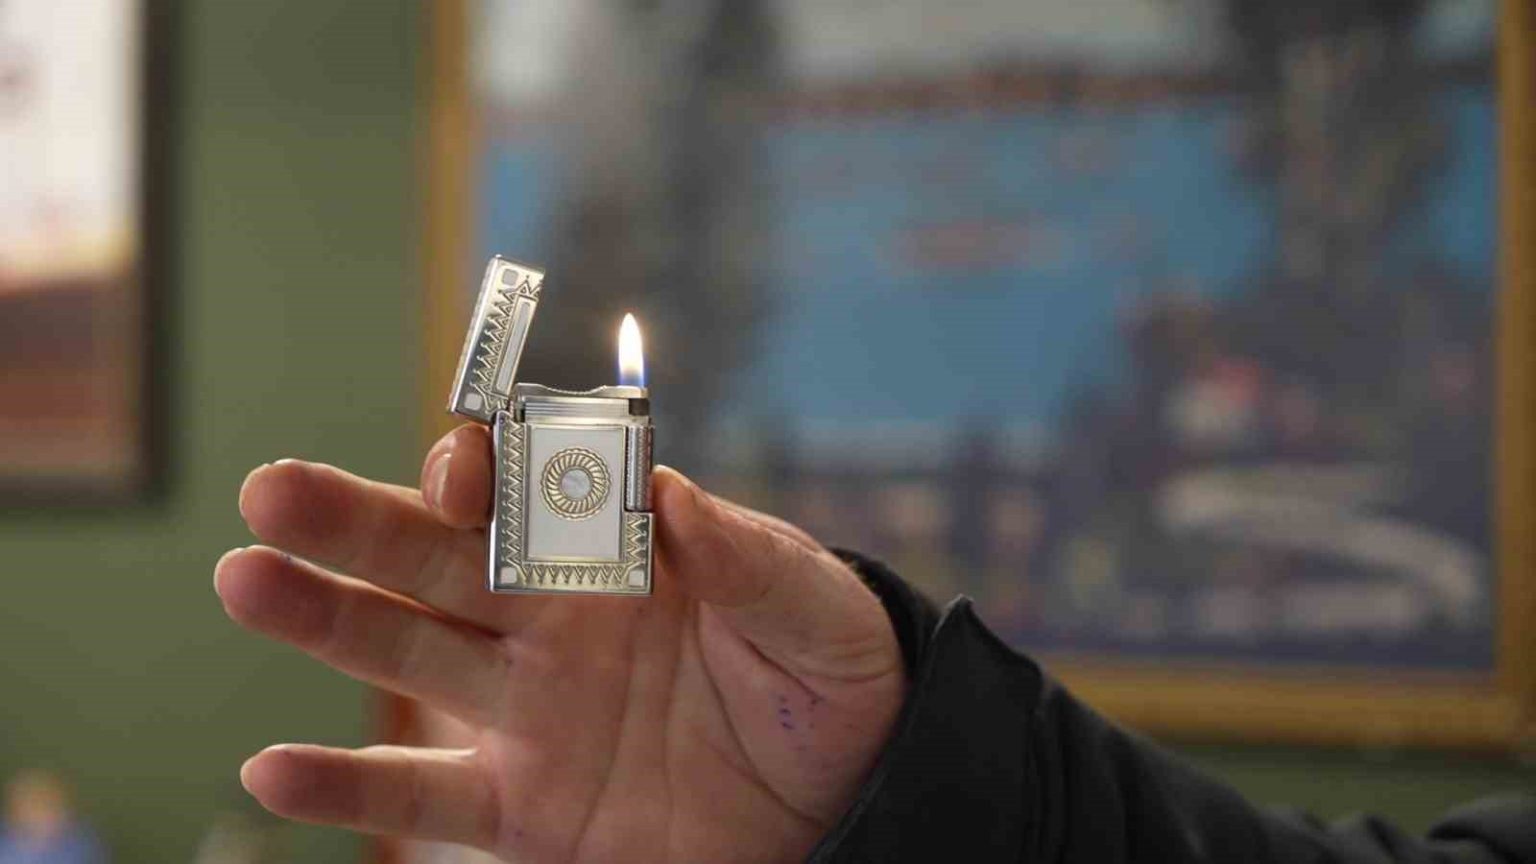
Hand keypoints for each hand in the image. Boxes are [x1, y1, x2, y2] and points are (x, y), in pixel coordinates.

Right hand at [214, 424, 904, 862]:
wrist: (847, 799)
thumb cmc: (833, 681)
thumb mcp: (817, 613)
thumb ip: (748, 559)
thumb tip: (670, 490)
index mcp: (621, 559)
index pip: (532, 500)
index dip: (491, 474)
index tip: (463, 461)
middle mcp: (554, 623)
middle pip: (439, 562)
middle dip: (360, 524)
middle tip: (273, 488)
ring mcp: (530, 713)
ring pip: (409, 659)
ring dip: (326, 622)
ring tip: (244, 579)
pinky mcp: (526, 809)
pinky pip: (426, 800)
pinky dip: (351, 791)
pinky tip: (273, 769)